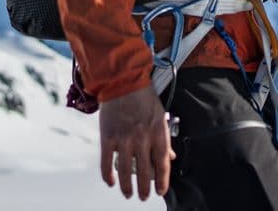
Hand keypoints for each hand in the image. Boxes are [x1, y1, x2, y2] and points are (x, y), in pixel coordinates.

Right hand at [98, 85, 174, 199]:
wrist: (123, 81)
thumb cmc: (143, 98)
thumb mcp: (160, 116)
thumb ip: (164, 138)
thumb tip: (170, 157)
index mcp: (158, 132)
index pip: (163, 163)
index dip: (162, 180)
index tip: (160, 191)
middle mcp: (142, 138)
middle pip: (145, 171)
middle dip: (145, 189)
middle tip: (144, 197)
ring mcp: (124, 139)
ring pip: (126, 171)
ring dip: (127, 187)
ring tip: (129, 194)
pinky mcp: (108, 138)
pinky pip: (106, 162)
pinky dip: (108, 175)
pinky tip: (111, 182)